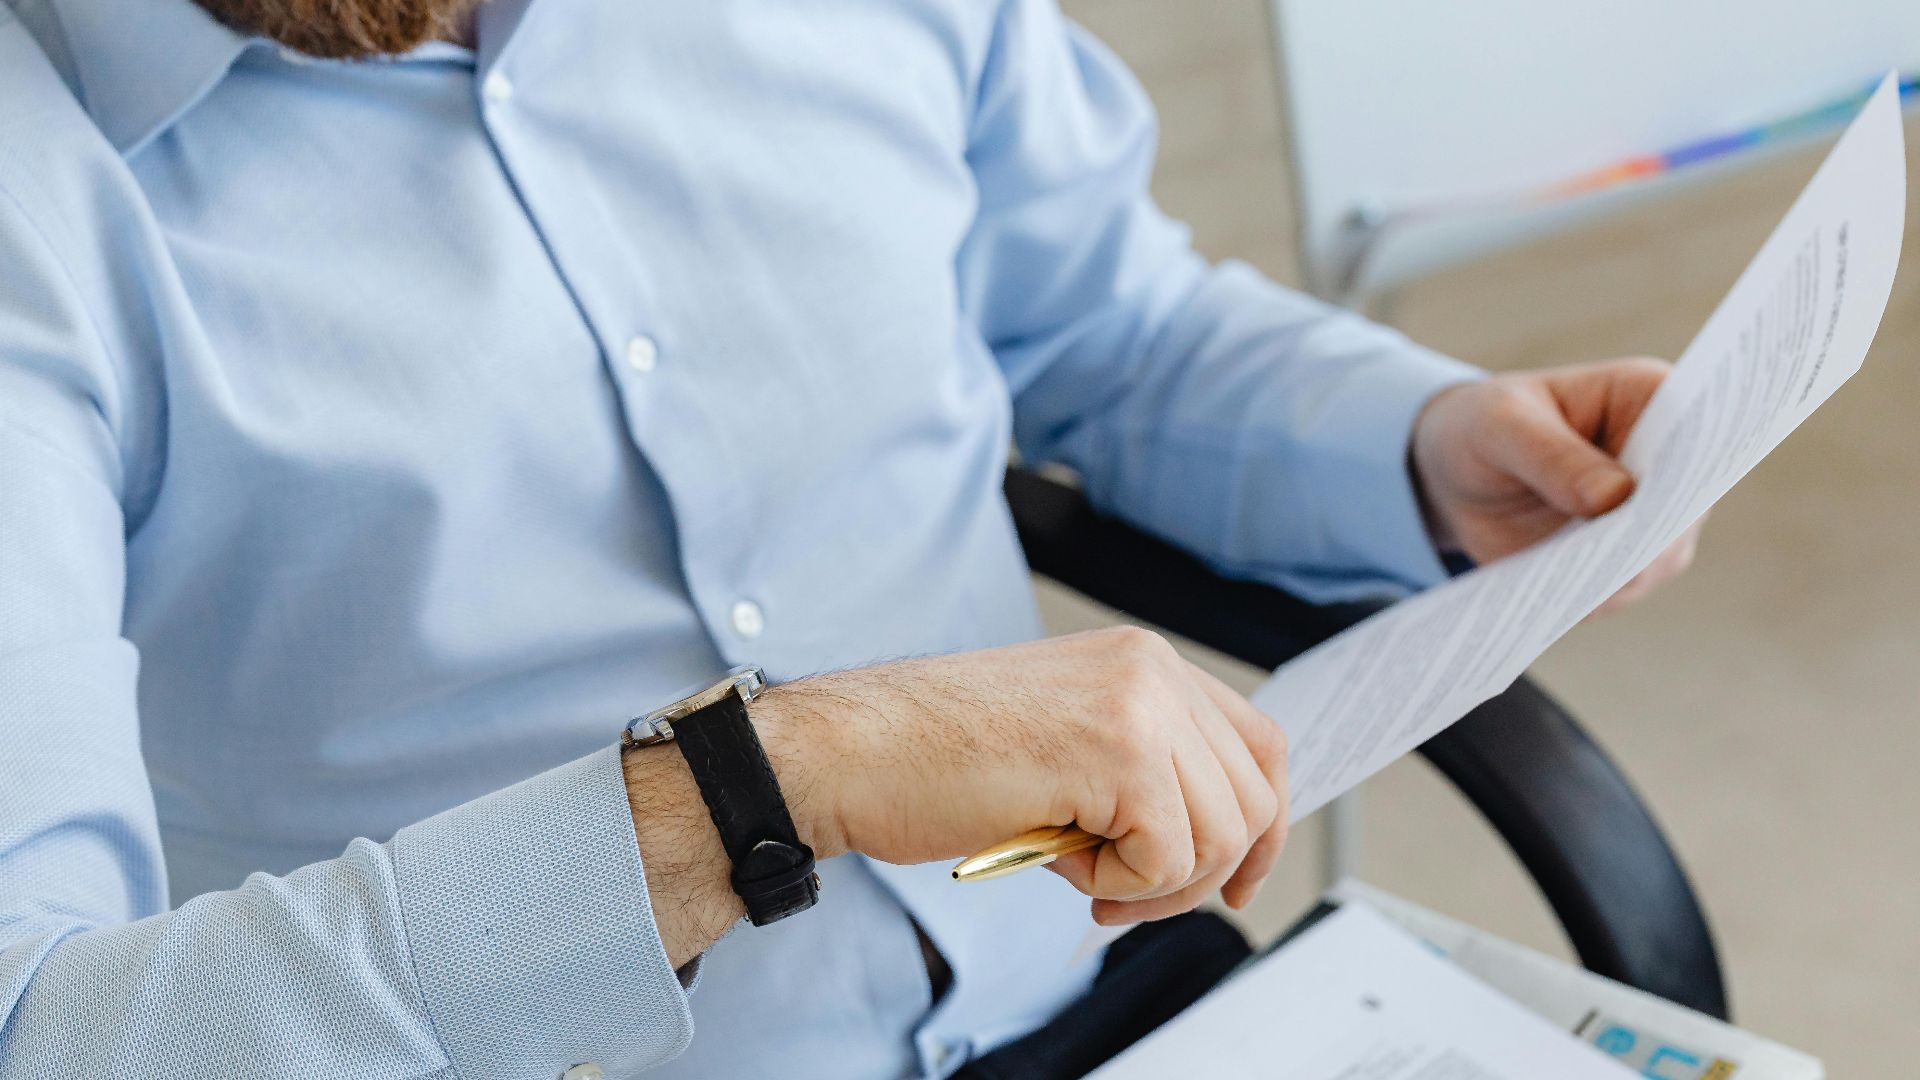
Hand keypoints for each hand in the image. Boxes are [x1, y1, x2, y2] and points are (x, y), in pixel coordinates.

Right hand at [765, 627, 1289, 925]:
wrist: (853, 752)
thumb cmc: (933, 756)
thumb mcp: (1066, 742)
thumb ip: (1142, 766)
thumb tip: (1215, 840)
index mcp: (1144, 660)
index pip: (1259, 745)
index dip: (1259, 825)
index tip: (1232, 879)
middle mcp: (1153, 669)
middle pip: (1254, 798)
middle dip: (1200, 873)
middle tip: (1121, 895)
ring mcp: (1141, 706)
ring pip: (1222, 837)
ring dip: (1152, 884)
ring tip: (1076, 871)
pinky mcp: (1121, 755)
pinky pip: (1169, 862)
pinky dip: (1118, 889)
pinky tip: (1058, 861)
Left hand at [1411, 358, 1703, 615]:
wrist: (1459, 474)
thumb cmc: (1487, 427)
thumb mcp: (1501, 427)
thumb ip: (1552, 456)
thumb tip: (1615, 497)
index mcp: (1650, 397)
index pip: (1694, 431)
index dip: (1688, 467)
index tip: (1664, 499)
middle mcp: (1668, 460)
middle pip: (1686, 505)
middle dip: (1652, 537)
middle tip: (1615, 564)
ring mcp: (1654, 516)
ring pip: (1659, 557)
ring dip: (1622, 576)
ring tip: (1579, 590)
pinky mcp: (1626, 559)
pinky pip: (1621, 587)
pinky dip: (1594, 597)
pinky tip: (1562, 602)